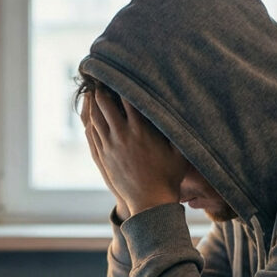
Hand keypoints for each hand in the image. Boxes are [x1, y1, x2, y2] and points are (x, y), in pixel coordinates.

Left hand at [83, 89, 187, 216]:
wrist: (150, 203)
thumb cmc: (169, 177)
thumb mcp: (180, 151)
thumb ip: (178, 130)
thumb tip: (187, 112)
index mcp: (141, 131)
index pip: (128, 99)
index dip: (123, 84)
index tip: (121, 73)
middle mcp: (122, 136)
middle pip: (106, 104)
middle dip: (103, 89)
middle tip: (101, 77)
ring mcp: (110, 147)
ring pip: (96, 118)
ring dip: (93, 103)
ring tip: (93, 91)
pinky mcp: (103, 157)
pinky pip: (92, 134)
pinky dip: (90, 121)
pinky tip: (90, 115)